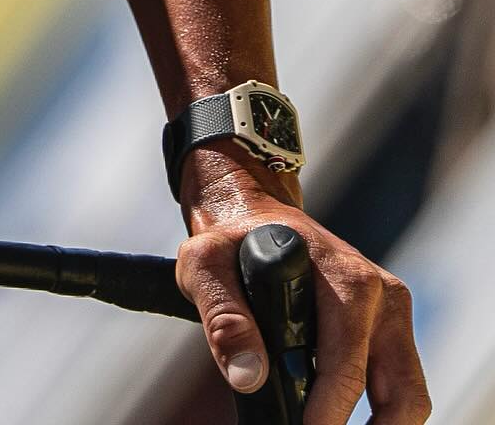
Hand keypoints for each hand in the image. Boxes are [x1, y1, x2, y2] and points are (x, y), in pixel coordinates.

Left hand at [176, 150, 429, 423]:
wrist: (252, 212)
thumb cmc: (229, 239)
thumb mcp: (206, 264)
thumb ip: (223, 316)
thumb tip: (248, 378)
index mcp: (345, 278)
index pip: (345, 368)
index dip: (325, 414)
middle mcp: (380, 294)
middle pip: (398, 394)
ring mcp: (391, 311)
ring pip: (410, 396)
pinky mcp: (391, 325)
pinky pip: (400, 384)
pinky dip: (381, 413)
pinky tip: (337, 417)